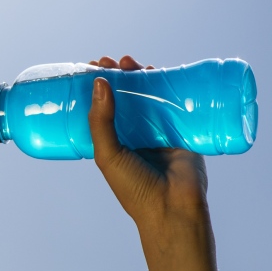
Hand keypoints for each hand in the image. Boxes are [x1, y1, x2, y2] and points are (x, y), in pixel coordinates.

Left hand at [87, 55, 209, 232]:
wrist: (173, 209)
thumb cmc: (134, 189)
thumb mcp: (108, 155)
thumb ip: (101, 122)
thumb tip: (99, 82)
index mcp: (114, 143)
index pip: (102, 109)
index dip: (95, 89)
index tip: (89, 68)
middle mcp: (135, 135)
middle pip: (125, 98)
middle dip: (117, 77)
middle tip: (108, 62)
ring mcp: (158, 130)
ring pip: (149, 96)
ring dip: (139, 76)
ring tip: (129, 62)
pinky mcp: (182, 129)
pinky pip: (175, 102)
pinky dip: (168, 85)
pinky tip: (157, 70)